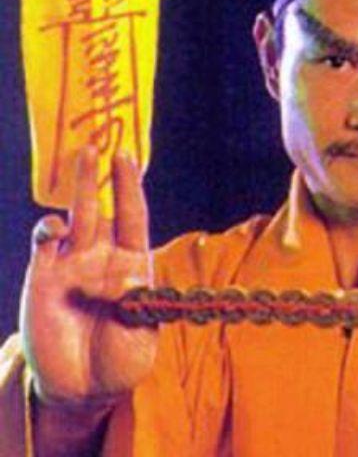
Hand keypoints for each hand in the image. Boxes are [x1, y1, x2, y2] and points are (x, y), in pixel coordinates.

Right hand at [20, 147, 156, 407]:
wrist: (83, 389)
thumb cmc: (121, 361)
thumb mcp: (140, 337)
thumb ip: (138, 307)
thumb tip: (129, 278)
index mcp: (133, 264)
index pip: (133, 217)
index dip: (130, 187)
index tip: (128, 157)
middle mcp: (103, 257)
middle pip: (102, 207)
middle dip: (101, 176)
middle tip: (101, 140)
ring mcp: (72, 266)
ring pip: (74, 217)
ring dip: (78, 188)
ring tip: (85, 155)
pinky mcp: (44, 279)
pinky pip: (45, 244)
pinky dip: (49, 230)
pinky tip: (56, 229)